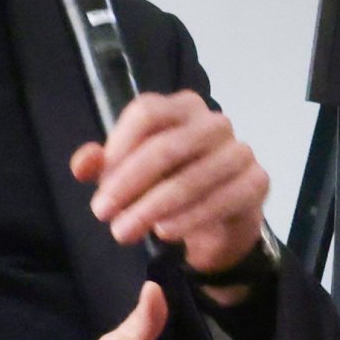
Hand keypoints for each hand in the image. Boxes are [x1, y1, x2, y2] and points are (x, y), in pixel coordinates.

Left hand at [71, 91, 268, 274]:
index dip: (119, 146)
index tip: (97, 181)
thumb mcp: (131, 173)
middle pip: (166, 146)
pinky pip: (220, 200)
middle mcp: (214, 122)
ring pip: (191, 178)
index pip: (147, 113)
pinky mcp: (256, 182)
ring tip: (125, 232)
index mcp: (182, 107)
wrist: (221, 218)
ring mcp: (239, 151)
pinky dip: (188, 219)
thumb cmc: (172, 184)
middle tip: (102, 214)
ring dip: (152, 208)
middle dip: (128, 184)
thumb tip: (83, 166)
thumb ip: (105, 165)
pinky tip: (165, 232)